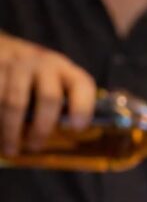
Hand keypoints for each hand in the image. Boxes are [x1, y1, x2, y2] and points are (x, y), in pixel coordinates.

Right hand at [0, 33, 95, 155]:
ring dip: (12, 129)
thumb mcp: (59, 87)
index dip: (82, 107)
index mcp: (67, 71)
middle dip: (42, 128)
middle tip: (35, 147)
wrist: (9, 53)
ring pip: (15, 101)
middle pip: (49, 97)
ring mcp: (17, 64)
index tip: (77, 128)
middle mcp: (44, 64)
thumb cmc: (41, 82)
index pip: (81, 85)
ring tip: (12, 148)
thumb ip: (66, 107)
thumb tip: (67, 134)